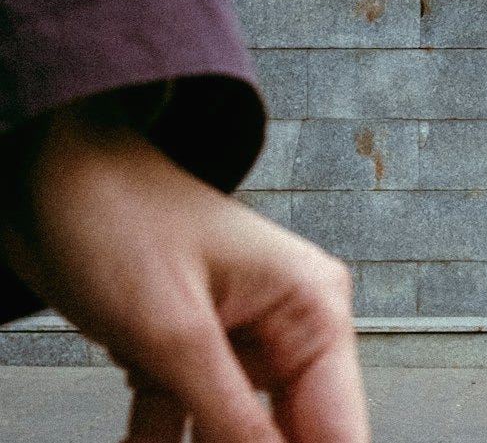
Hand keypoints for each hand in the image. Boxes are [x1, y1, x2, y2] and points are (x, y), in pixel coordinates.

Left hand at [4, 104, 370, 442]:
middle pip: (292, 436)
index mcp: (311, 306)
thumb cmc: (116, 212)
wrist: (44, 173)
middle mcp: (285, 327)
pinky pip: (185, 429)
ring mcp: (236, 345)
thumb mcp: (176, 331)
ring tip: (161, 439)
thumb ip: (233, 418)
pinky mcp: (188, 359)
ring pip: (236, 439)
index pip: (339, 426)